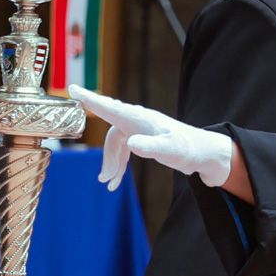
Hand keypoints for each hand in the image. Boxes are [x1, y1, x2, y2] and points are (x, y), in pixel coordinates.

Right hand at [67, 86, 232, 191]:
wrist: (203, 154)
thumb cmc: (189, 149)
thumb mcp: (171, 149)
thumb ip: (152, 146)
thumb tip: (131, 144)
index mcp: (139, 118)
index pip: (110, 107)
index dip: (90, 99)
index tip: (72, 89)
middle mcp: (137, 120)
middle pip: (111, 133)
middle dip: (106, 156)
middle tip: (103, 177)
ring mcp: (139, 129)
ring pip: (115, 145)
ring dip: (112, 165)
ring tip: (110, 186)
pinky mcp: (142, 139)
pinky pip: (122, 150)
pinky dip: (117, 165)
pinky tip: (116, 182)